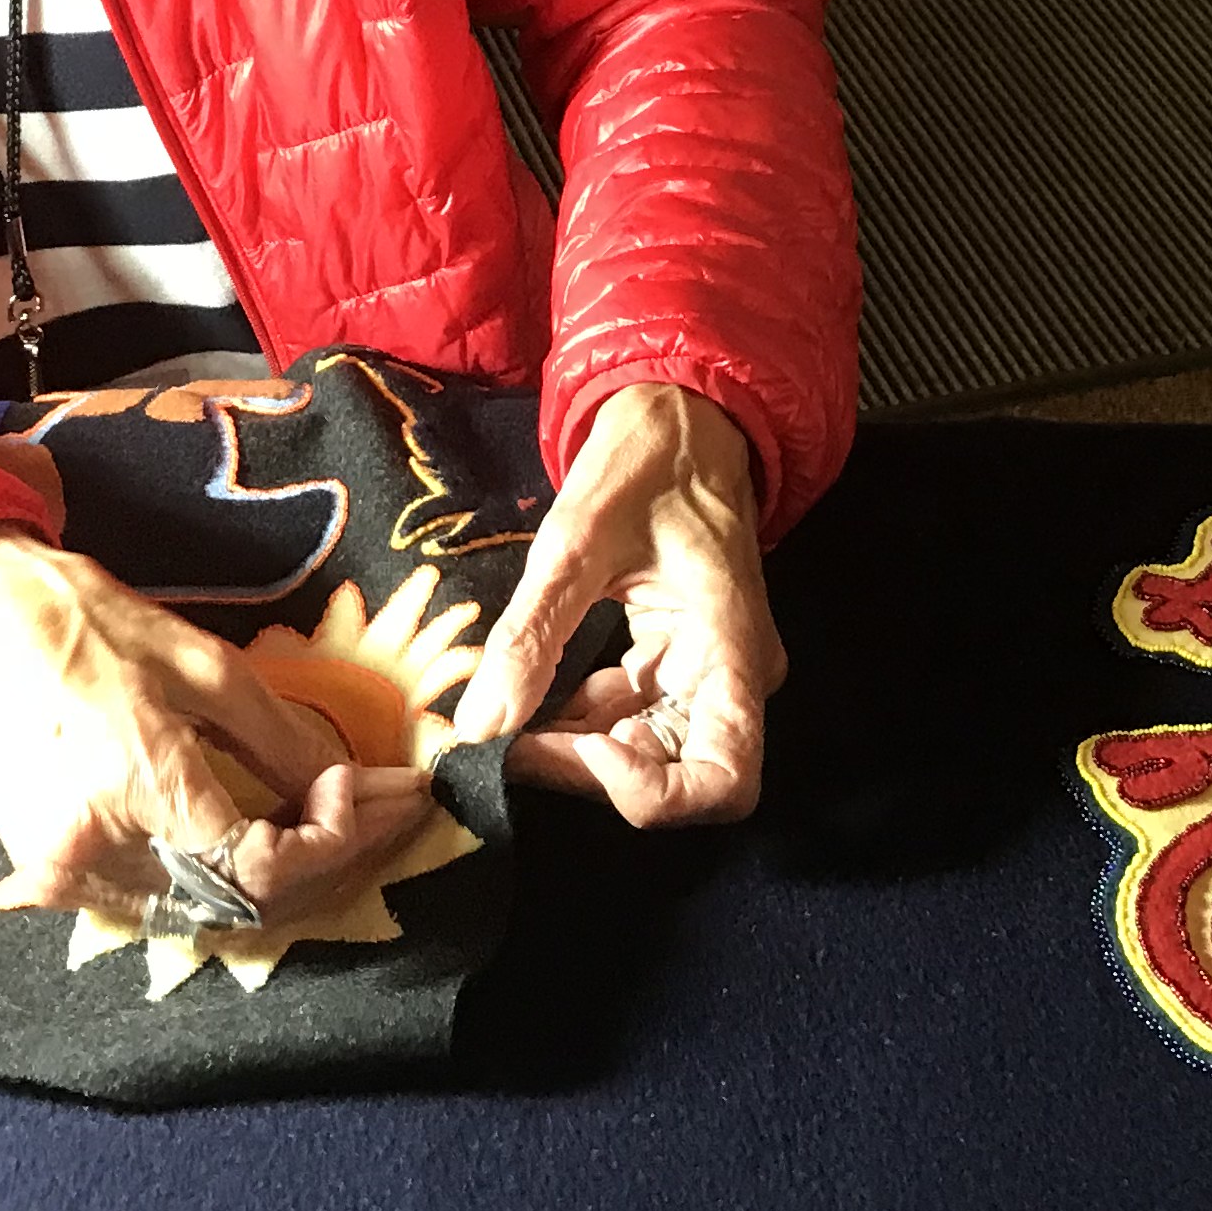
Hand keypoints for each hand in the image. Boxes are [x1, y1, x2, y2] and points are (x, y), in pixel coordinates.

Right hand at [0, 530, 434, 927]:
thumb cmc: (82, 623)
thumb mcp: (202, 664)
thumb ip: (283, 740)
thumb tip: (351, 788)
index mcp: (136, 790)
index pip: (265, 868)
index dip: (341, 839)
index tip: (385, 790)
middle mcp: (96, 857)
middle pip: (245, 908)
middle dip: (335, 865)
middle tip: (396, 817)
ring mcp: (67, 877)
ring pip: (207, 917)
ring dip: (287, 882)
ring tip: (350, 832)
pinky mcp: (52, 876)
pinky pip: (163, 904)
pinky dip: (228, 885)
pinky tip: (274, 846)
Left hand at [452, 384, 784, 825]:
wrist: (680, 418)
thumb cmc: (647, 461)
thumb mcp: (579, 538)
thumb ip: (532, 634)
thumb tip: (480, 727)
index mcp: (732, 650)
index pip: (725, 782)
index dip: (651, 792)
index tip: (582, 748)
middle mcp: (730, 680)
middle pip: (672, 778)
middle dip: (586, 772)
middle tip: (502, 740)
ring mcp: (704, 677)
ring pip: (642, 759)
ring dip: (570, 755)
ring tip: (498, 724)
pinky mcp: (673, 669)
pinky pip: (626, 724)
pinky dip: (573, 729)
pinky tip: (522, 705)